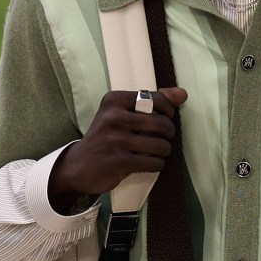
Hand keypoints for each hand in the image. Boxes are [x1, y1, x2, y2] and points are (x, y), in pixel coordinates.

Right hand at [48, 87, 186, 211]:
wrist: (77, 166)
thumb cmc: (105, 138)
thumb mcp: (120, 114)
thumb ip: (151, 101)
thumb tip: (182, 94)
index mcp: (114, 100)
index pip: (156, 99)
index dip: (168, 111)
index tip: (164, 119)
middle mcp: (114, 117)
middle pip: (162, 123)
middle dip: (169, 134)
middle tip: (163, 139)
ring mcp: (116, 140)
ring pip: (160, 145)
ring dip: (164, 151)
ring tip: (158, 152)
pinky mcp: (120, 161)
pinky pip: (154, 162)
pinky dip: (158, 164)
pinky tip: (151, 163)